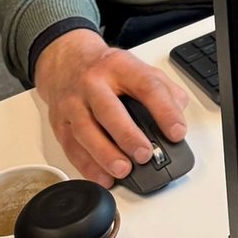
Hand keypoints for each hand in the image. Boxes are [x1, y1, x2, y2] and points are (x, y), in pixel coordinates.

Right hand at [33, 29, 188, 187]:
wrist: (67, 61)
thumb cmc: (106, 69)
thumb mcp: (137, 67)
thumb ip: (163, 89)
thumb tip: (178, 115)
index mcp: (120, 66)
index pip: (147, 86)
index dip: (165, 110)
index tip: (177, 132)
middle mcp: (93, 83)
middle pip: (109, 109)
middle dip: (128, 135)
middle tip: (145, 155)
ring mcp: (73, 103)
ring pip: (86, 131)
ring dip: (105, 155)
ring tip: (123, 170)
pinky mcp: (59, 122)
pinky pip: (71, 148)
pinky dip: (87, 166)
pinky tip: (103, 176)